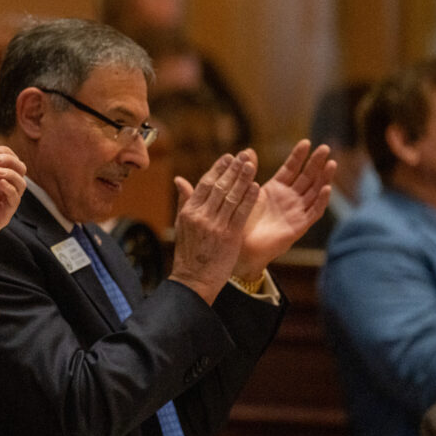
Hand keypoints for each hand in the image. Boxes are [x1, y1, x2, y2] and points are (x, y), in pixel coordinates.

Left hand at [0, 144, 26, 247]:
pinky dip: (10, 190)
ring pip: (20, 183)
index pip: (8, 160)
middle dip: (10, 160)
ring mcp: (5, 202)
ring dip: (11, 174)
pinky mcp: (4, 215)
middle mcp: (3, 189)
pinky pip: (14, 201)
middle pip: (19, 169)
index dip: (5, 152)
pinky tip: (0, 184)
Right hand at [168, 150, 258, 304]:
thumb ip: (184, 201)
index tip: (228, 157)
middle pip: (219, 187)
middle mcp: (201, 216)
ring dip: (243, 179)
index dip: (218, 169)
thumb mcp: (181, 224)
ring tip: (252, 165)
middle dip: (232, 169)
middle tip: (244, 155)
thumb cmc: (189, 253)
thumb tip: (178, 180)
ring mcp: (215, 225)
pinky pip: (241, 213)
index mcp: (189, 212)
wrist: (194, 280)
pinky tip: (256, 187)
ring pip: (231, 197)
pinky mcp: (229, 236)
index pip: (205, 184)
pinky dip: (248, 199)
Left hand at [233, 140, 334, 280]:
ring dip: (324, 178)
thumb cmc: (241, 219)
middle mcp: (290, 198)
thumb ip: (248, 172)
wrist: (240, 246)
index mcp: (276, 188)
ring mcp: (296, 211)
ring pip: (315, 191)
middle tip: (324, 147)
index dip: (298, 156)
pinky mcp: (299, 225)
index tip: (306, 141)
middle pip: (307, 177)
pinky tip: (326, 189)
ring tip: (331, 163)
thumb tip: (247, 150)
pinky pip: (314, 212)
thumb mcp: (245, 192)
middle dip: (316, 162)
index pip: (291, 168)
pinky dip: (321, 201)